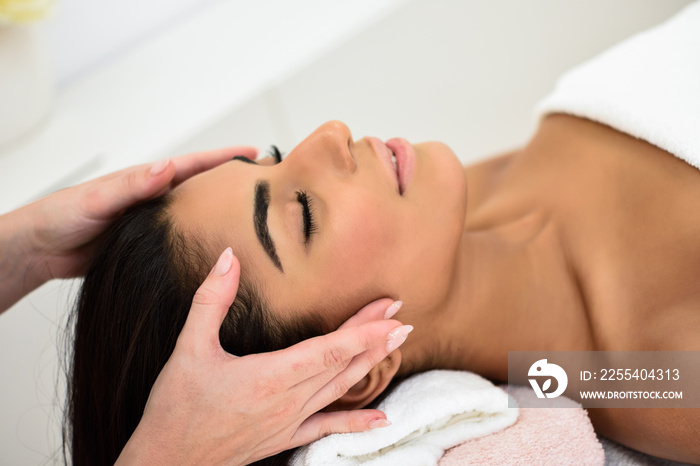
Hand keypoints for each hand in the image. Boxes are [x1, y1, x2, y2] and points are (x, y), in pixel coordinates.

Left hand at [20, 146, 256, 281]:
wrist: (41, 249)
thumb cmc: (61, 216)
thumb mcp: (98, 198)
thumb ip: (133, 184)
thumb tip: (168, 165)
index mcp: (148, 181)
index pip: (195, 166)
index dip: (226, 158)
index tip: (255, 153)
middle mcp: (156, 200)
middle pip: (203, 189)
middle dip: (234, 183)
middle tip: (265, 183)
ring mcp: (155, 223)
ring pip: (197, 216)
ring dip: (223, 214)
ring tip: (253, 218)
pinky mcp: (151, 246)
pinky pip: (184, 240)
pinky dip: (203, 240)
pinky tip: (217, 249)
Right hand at [117, 248, 406, 465]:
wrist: (168, 460)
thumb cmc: (176, 405)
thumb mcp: (188, 347)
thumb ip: (211, 300)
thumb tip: (227, 257)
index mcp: (269, 375)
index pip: (328, 350)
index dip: (364, 331)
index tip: (392, 314)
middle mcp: (288, 400)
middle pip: (342, 364)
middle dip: (375, 338)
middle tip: (403, 316)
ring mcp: (290, 422)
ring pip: (341, 390)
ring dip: (371, 366)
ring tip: (396, 344)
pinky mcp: (285, 437)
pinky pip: (328, 428)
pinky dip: (356, 422)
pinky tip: (382, 421)